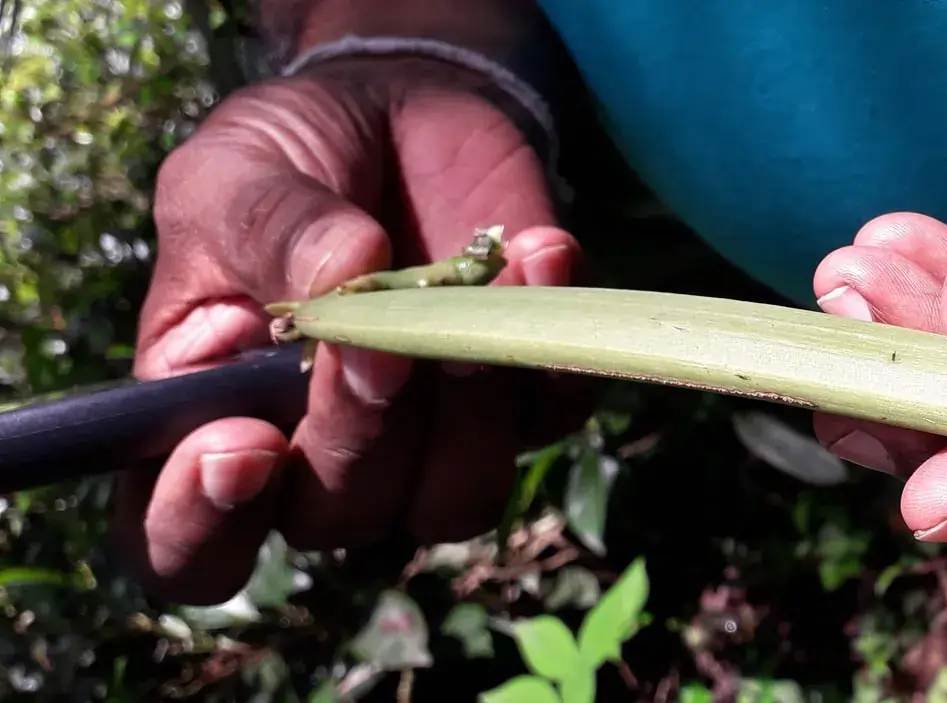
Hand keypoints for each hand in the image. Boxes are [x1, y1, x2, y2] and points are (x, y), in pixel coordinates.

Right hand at [114, 56, 595, 603]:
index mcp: (210, 423)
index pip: (188, 542)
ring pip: (456, 496)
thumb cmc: (286, 158)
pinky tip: (543, 252)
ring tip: (473, 289)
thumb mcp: (236, 172)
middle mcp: (320, 458)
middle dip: (359, 434)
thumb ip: (270, 229)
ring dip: (468, 406)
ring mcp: (431, 440)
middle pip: (340, 515)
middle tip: (374, 338)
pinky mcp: (524, 398)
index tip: (242, 447)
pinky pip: (553, 413)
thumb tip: (340, 279)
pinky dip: (554, 347)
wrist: (398, 112)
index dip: (207, 524)